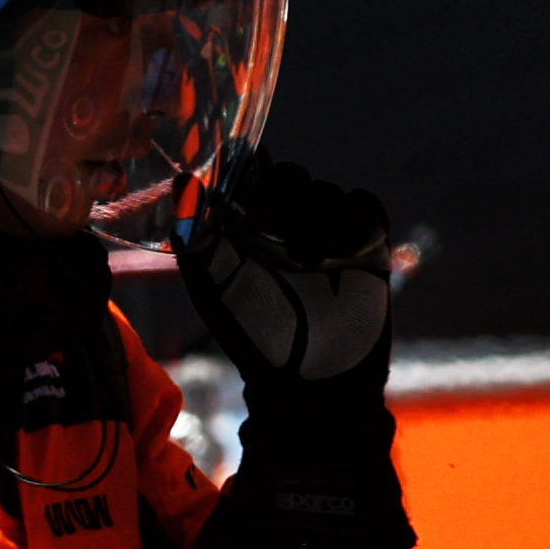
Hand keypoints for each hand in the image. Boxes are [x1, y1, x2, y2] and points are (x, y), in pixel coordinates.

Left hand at [183, 154, 396, 390]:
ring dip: (318, 215)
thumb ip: (195, 235)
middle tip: (277, 227)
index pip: (250, 174)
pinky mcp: (366, 245)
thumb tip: (183, 182)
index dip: (249, 165)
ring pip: (326, 190)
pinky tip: (342, 251)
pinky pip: (365, 205)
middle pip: (291, 176)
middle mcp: (287, 228)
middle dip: (285, 192)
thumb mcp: (214, 287)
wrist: (312, 382)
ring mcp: (327, 235)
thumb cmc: (254, 339)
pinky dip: (356, 219)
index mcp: (247, 230)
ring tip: (308, 259)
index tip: (248, 174)